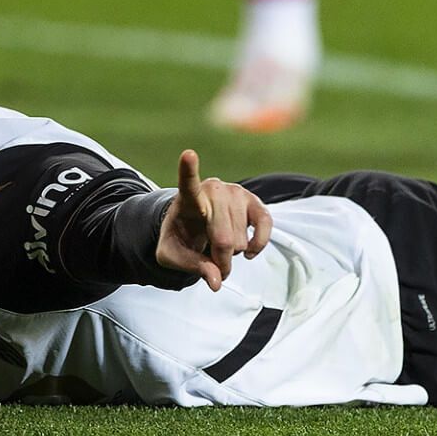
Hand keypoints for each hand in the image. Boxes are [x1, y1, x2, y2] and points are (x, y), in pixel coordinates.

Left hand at [155, 150, 272, 291]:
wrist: (193, 228)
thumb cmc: (179, 239)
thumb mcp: (171, 256)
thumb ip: (191, 267)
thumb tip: (216, 281)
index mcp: (187, 198)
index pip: (188, 183)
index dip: (189, 170)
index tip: (188, 154)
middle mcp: (213, 189)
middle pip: (223, 238)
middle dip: (218, 260)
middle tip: (209, 260)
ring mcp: (236, 192)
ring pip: (241, 240)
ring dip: (233, 254)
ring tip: (220, 246)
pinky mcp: (255, 202)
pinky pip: (265, 226)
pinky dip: (258, 244)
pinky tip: (249, 251)